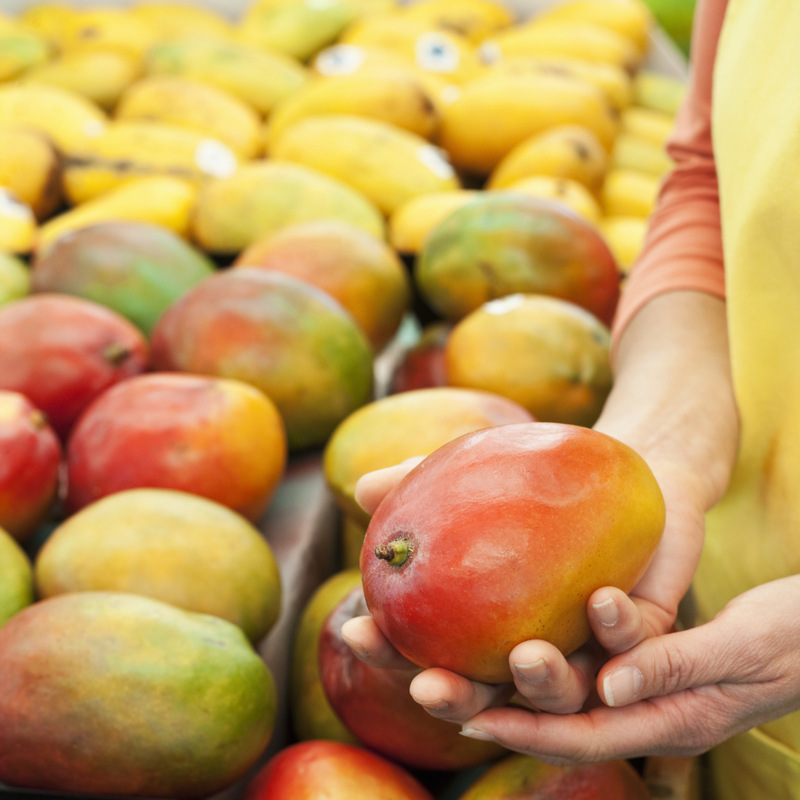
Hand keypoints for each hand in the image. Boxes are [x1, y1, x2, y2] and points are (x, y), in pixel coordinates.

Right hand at [344, 441, 707, 711]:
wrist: (619, 467)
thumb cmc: (532, 481)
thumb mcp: (473, 475)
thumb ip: (421, 483)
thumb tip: (362, 490)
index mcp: (486, 633)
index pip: (429, 656)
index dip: (389, 655)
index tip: (358, 632)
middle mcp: (534, 653)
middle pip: (492, 699)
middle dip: (460, 702)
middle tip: (431, 687)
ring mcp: (590, 651)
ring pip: (569, 695)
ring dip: (546, 685)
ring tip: (528, 656)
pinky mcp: (646, 637)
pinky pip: (638, 648)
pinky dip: (620, 630)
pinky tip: (603, 600)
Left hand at [449, 575, 799, 762]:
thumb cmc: (788, 636)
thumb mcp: (740, 647)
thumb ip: (676, 666)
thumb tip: (609, 690)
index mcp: (666, 721)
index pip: (582, 734)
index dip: (524, 727)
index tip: (469, 716)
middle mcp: (639, 708)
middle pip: (553, 716)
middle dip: (492, 705)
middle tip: (428, 687)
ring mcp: (634, 684)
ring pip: (557, 688)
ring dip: (501, 676)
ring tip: (444, 658)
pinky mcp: (631, 655)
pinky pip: (576, 659)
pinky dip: (536, 649)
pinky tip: (497, 628)